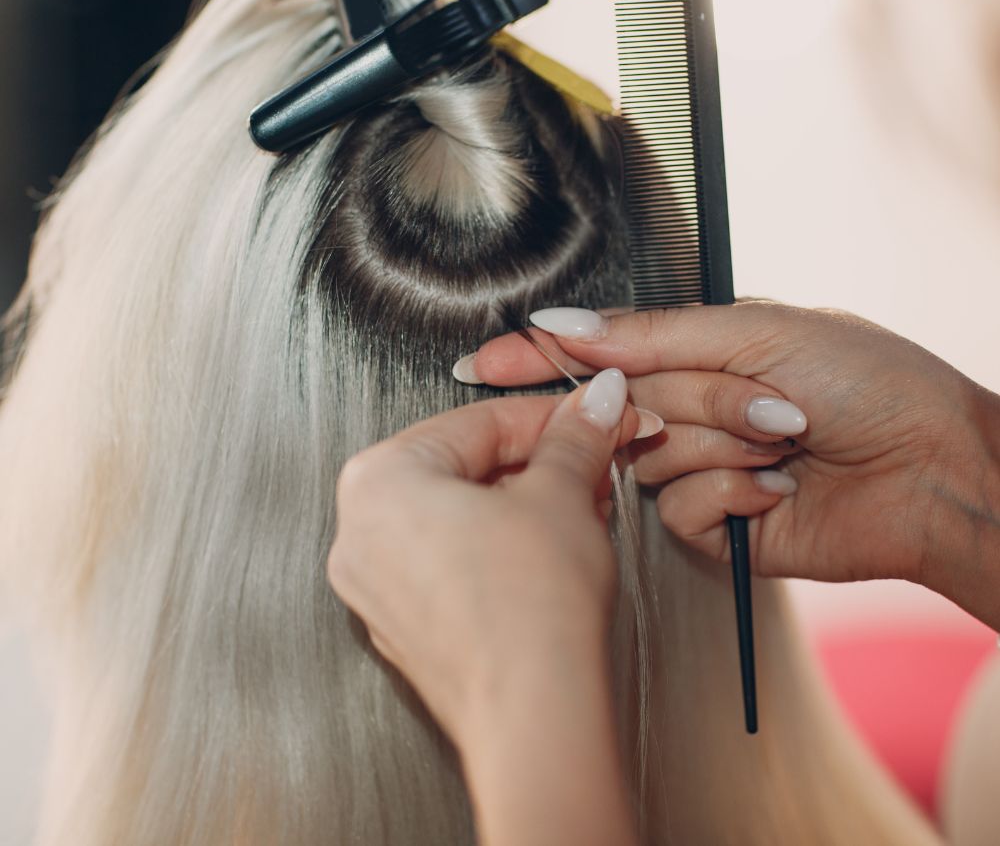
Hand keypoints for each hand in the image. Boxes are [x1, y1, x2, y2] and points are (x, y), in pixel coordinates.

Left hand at [328, 373, 642, 845]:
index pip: (478, 422)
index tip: (587, 416)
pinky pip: (451, 563)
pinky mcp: (405, 627)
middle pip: (464, 469)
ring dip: (522, 504)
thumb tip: (593, 403)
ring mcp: (377, 586)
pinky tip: (547, 553)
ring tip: (580, 508)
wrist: (532, 715)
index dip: (548, 417)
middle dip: (537, 464)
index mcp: (379, 480)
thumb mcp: (561, 495)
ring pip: (458, 517)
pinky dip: (497, 548)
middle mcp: (360, 532)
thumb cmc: (529, 611)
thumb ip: (573, 437)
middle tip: (589, 462)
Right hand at [457, 303, 999, 626]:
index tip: (479, 361)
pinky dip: (731, 492)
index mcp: (696, 352)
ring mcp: (699, 468)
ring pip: (650, 458)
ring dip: (724, 443)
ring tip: (787, 441)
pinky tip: (779, 486)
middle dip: (700, 400)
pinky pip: (677, 509)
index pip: (595, 353)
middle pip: (629, 405)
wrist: (935, 470)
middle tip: (770, 405)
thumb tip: (565, 321)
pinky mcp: (713, 525)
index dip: (536, 357)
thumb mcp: (760, 331)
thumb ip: (652, 334)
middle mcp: (689, 410)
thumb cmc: (867, 382)